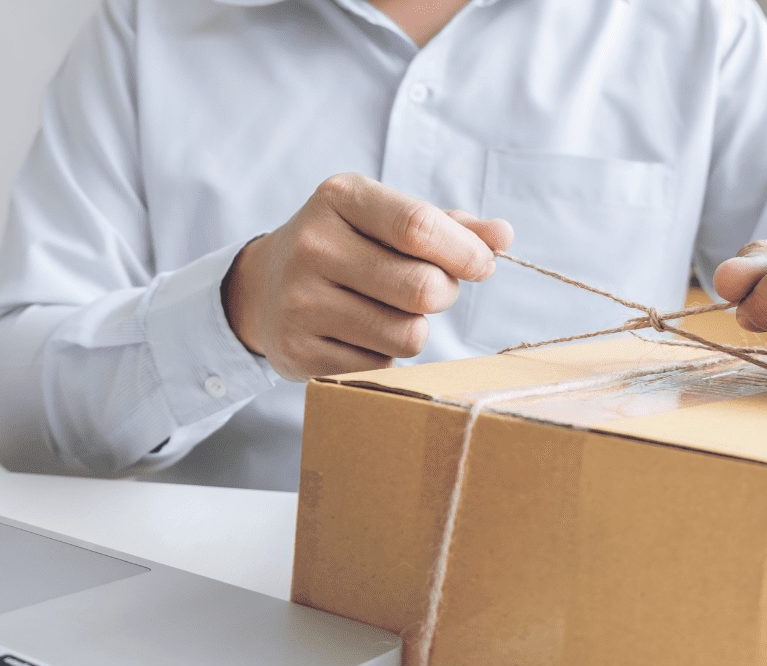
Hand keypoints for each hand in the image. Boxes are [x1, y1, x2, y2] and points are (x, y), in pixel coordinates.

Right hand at [224, 173, 512, 379]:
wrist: (263, 289)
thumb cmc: (348, 246)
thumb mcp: (386, 219)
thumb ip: (448, 226)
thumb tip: (503, 236)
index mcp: (339, 198)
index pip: (418, 226)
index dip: (465, 252)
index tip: (482, 264)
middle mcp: (312, 246)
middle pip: (421, 288)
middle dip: (444, 293)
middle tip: (433, 289)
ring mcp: (300, 303)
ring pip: (407, 335)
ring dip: (416, 328)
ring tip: (392, 311)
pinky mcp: (299, 353)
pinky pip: (380, 365)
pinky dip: (385, 355)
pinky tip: (361, 335)